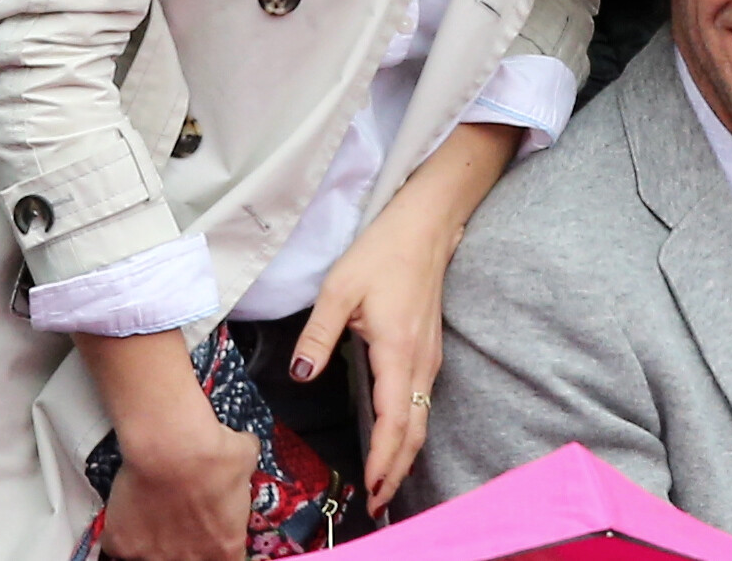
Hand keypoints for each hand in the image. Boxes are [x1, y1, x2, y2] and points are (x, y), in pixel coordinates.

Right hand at [99, 416, 259, 560]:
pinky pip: (121, 546)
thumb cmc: (215, 453)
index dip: (221, 542)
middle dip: (188, 542)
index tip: (216, 528)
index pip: (227, 559)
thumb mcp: (245, 457)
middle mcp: (189, 560)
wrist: (172, 446)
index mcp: (224, 547)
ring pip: (152, 556)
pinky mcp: (122, 545)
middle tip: (184, 516)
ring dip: (157, 538)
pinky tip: (131, 508)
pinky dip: (125, 529)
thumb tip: (244, 450)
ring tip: (156, 510)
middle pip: (190, 560)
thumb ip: (244, 469)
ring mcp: (152, 557)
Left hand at [290, 201, 454, 520]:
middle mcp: (420, 362)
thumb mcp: (340, 287)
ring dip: (404, 454)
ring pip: (422, 418)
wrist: (425, 225)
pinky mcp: (428, 349)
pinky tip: (395, 438)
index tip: (371, 492)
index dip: (383, 461)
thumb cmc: (383, 252)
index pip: (394, 421)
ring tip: (384, 484)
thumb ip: (318, 334)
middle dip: (397, 472)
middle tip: (377, 505)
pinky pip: (422, 402)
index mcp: (398, 352)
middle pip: (414, 431)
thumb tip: (302, 374)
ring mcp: (429, 357)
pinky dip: (410, 430)